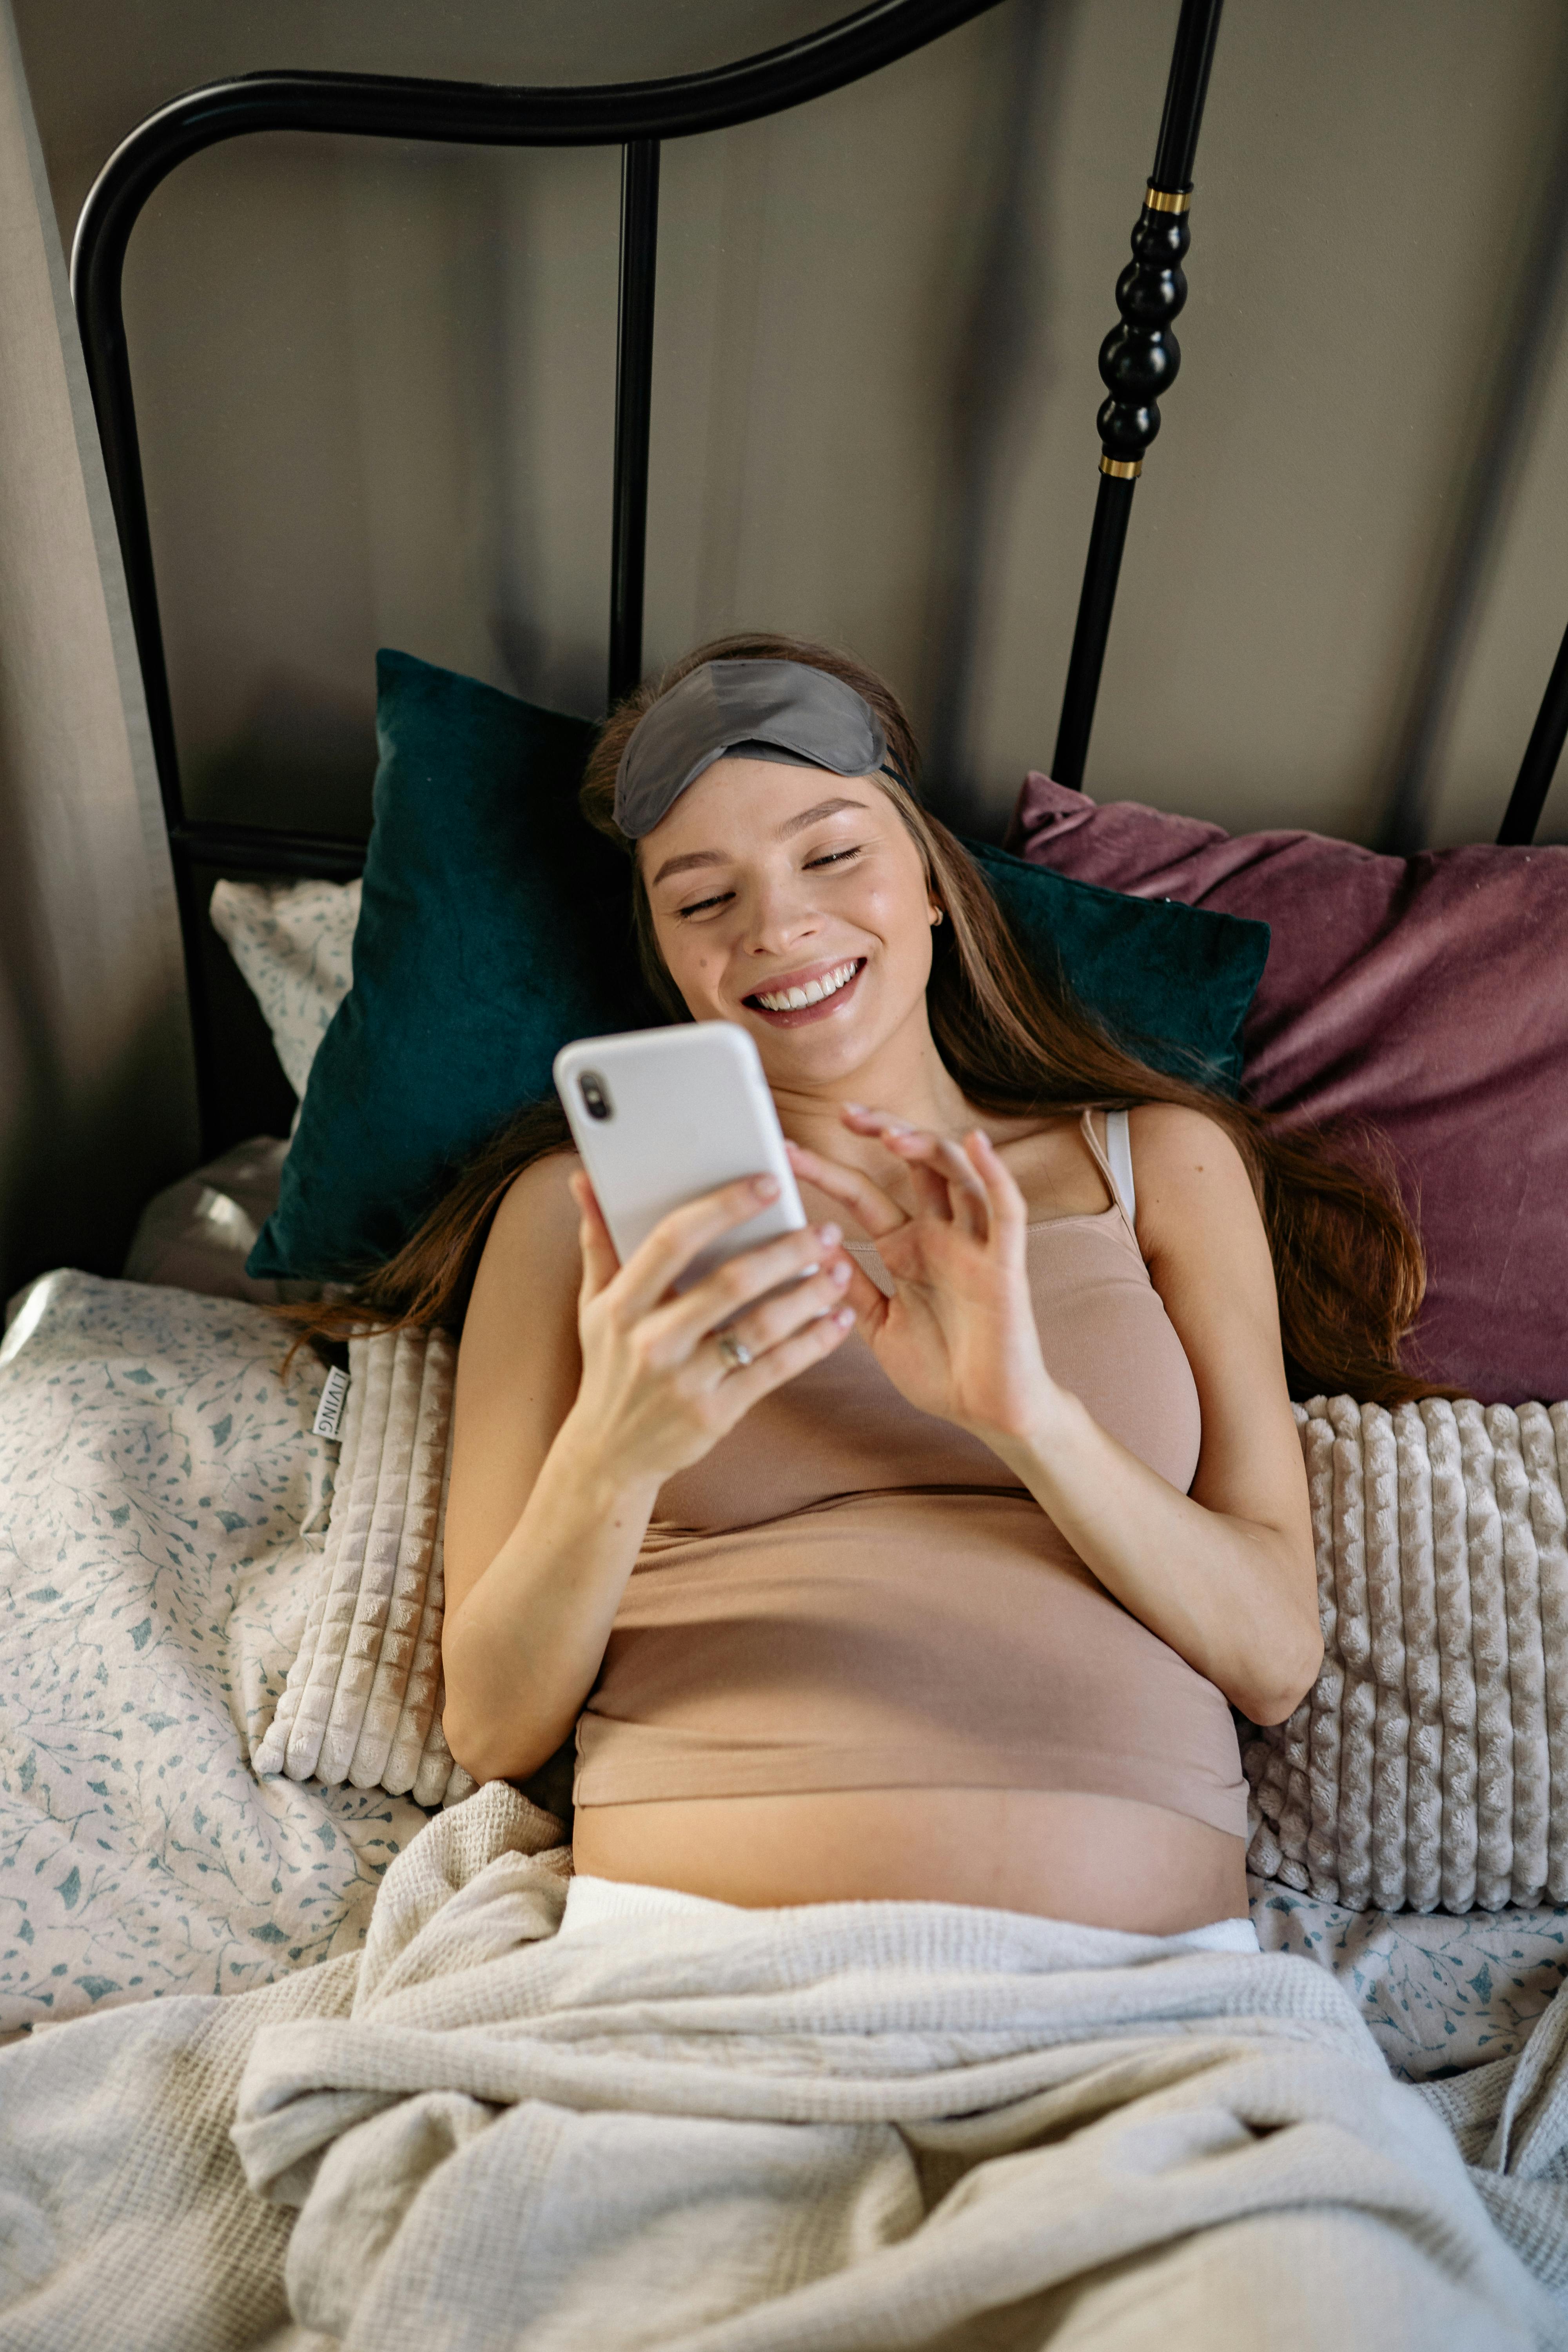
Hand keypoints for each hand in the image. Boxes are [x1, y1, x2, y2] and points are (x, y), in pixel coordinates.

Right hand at [561, 1171, 856, 1490]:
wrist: (608, 1453)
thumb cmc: (609, 1365)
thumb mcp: (594, 1305)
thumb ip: (599, 1240)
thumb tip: (584, 1179)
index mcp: (621, 1304)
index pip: (674, 1240)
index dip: (724, 1206)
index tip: (769, 1183)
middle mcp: (651, 1340)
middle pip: (730, 1282)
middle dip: (787, 1250)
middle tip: (825, 1229)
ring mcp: (685, 1380)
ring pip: (761, 1327)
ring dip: (809, 1295)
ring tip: (841, 1269)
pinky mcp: (715, 1413)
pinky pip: (774, 1370)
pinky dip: (813, 1342)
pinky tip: (839, 1320)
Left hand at [785, 1110, 1055, 1450]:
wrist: (988, 1414)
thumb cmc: (940, 1371)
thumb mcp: (877, 1325)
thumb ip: (851, 1286)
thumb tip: (811, 1247)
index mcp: (907, 1247)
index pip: (862, 1194)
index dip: (827, 1169)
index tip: (786, 1151)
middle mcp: (941, 1235)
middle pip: (913, 1164)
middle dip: (882, 1130)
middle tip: (844, 1114)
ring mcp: (974, 1244)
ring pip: (957, 1174)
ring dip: (927, 1146)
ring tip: (892, 1134)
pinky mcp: (1006, 1263)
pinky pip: (1006, 1209)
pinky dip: (995, 1173)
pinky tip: (977, 1144)